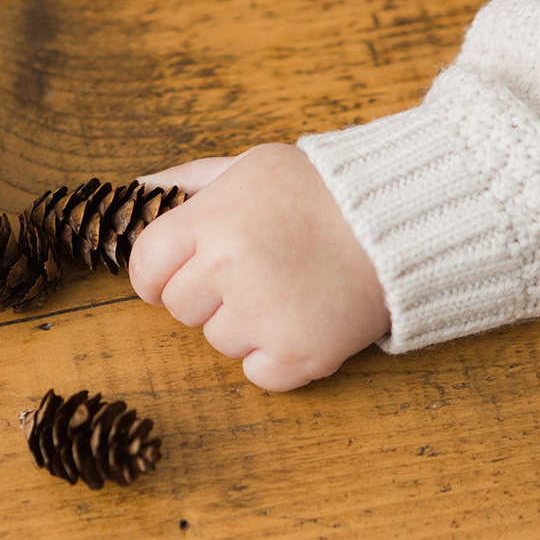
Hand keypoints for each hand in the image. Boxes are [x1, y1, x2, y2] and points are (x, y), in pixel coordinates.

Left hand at [128, 144, 389, 390]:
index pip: (144, 267)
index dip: (157, 273)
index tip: (181, 271)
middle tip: (252, 272)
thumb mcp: (251, 165)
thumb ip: (189, 179)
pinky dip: (276, 357)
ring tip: (286, 289)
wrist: (401, 222)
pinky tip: (301, 319)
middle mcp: (230, 269)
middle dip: (205, 295)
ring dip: (244, 324)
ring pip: (217, 342)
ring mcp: (264, 316)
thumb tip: (139, 187)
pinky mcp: (299, 355)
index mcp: (211, 221)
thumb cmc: (321, 190)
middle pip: (178, 308)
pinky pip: (256, 375)